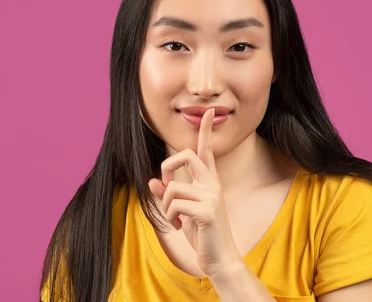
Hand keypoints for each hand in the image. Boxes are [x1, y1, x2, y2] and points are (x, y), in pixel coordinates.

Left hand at [148, 108, 241, 277]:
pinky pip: (175, 204)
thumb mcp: (183, 213)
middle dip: (167, 165)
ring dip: (166, 206)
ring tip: (175, 220)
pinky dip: (170, 216)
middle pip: (186, 155)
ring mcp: (212, 196)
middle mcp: (213, 185)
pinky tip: (179, 227)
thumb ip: (169, 196)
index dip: (206, 131)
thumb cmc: (204, 235)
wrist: (220, 259)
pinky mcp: (208, 211)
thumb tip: (151, 182)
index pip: (206, 151)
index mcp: (209, 182)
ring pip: (173, 187)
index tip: (208, 111)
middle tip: (164, 183)